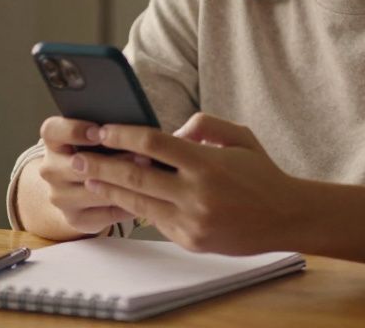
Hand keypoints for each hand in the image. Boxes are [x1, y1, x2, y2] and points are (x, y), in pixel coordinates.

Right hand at [35, 116, 135, 234]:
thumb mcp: (94, 137)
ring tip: (151, 176)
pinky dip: (128, 205)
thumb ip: (108, 130)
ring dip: (125, 184)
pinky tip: (146, 197)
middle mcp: (50, 169)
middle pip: (78, 164)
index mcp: (53, 141)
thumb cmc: (95, 153)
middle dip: (114, 161)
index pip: (52, 130)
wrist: (78, 191)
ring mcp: (60, 197)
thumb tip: (136, 125)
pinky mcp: (75, 219)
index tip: (99, 131)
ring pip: (95, 191)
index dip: (74, 130)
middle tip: (144, 155)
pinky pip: (106, 213)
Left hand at [76, 112, 300, 254]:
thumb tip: (172, 131)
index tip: (101, 130)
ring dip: (110, 189)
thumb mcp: (238, 136)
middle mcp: (196, 194)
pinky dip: (137, 207)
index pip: (153, 143)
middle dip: (102, 165)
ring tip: (89, 178)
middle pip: (136, 175)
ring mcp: (192, 220)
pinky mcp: (190, 239)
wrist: (286, 217)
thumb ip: (204, 125)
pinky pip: (156, 220)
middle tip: (78, 157)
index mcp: (206, 163)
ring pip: (139, 202)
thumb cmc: (261, 172)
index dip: (122, 135)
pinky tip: (120, 197)